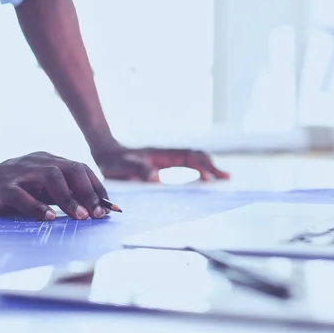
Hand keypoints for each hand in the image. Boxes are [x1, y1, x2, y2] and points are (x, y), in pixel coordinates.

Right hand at [0, 152, 109, 219]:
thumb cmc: (11, 190)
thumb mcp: (40, 190)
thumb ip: (63, 197)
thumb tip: (95, 211)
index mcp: (48, 161)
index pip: (80, 169)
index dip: (98, 189)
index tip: (111, 209)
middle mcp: (37, 162)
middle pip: (70, 169)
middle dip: (88, 192)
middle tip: (98, 215)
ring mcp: (19, 173)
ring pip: (50, 178)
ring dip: (69, 198)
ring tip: (81, 217)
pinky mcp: (1, 187)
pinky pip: (21, 195)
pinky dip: (36, 207)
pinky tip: (48, 218)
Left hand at [93, 146, 229, 181]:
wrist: (106, 153)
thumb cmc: (114, 161)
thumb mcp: (123, 166)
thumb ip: (138, 170)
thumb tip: (155, 177)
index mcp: (162, 154)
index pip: (188, 157)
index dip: (200, 166)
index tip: (208, 179)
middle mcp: (168, 154)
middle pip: (196, 155)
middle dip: (212, 165)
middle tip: (227, 178)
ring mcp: (168, 158)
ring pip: (194, 158)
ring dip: (209, 166)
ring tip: (223, 177)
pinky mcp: (165, 164)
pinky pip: (188, 164)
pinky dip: (200, 169)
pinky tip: (205, 178)